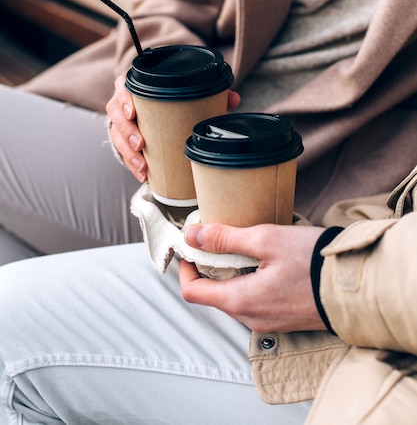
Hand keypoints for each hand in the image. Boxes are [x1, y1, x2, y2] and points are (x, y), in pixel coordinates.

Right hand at [106, 74, 240, 182]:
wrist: (159, 114)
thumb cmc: (173, 102)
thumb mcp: (188, 97)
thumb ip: (210, 95)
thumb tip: (233, 98)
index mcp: (136, 87)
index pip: (122, 87)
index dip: (124, 99)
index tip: (132, 112)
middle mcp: (124, 103)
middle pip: (115, 114)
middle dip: (127, 130)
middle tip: (141, 143)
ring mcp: (121, 123)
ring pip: (116, 135)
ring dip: (128, 151)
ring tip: (142, 165)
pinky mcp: (123, 141)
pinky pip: (122, 153)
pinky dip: (132, 165)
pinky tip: (144, 175)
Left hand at [179, 222, 326, 332]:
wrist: (357, 285)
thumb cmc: (312, 261)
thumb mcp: (266, 240)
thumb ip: (225, 239)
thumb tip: (192, 236)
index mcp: (240, 301)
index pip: (192, 292)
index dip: (186, 267)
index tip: (193, 245)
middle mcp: (251, 318)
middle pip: (213, 294)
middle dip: (210, 267)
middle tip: (221, 239)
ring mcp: (269, 322)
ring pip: (235, 297)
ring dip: (232, 273)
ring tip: (248, 247)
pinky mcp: (284, 319)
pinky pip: (255, 302)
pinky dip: (251, 281)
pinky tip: (268, 262)